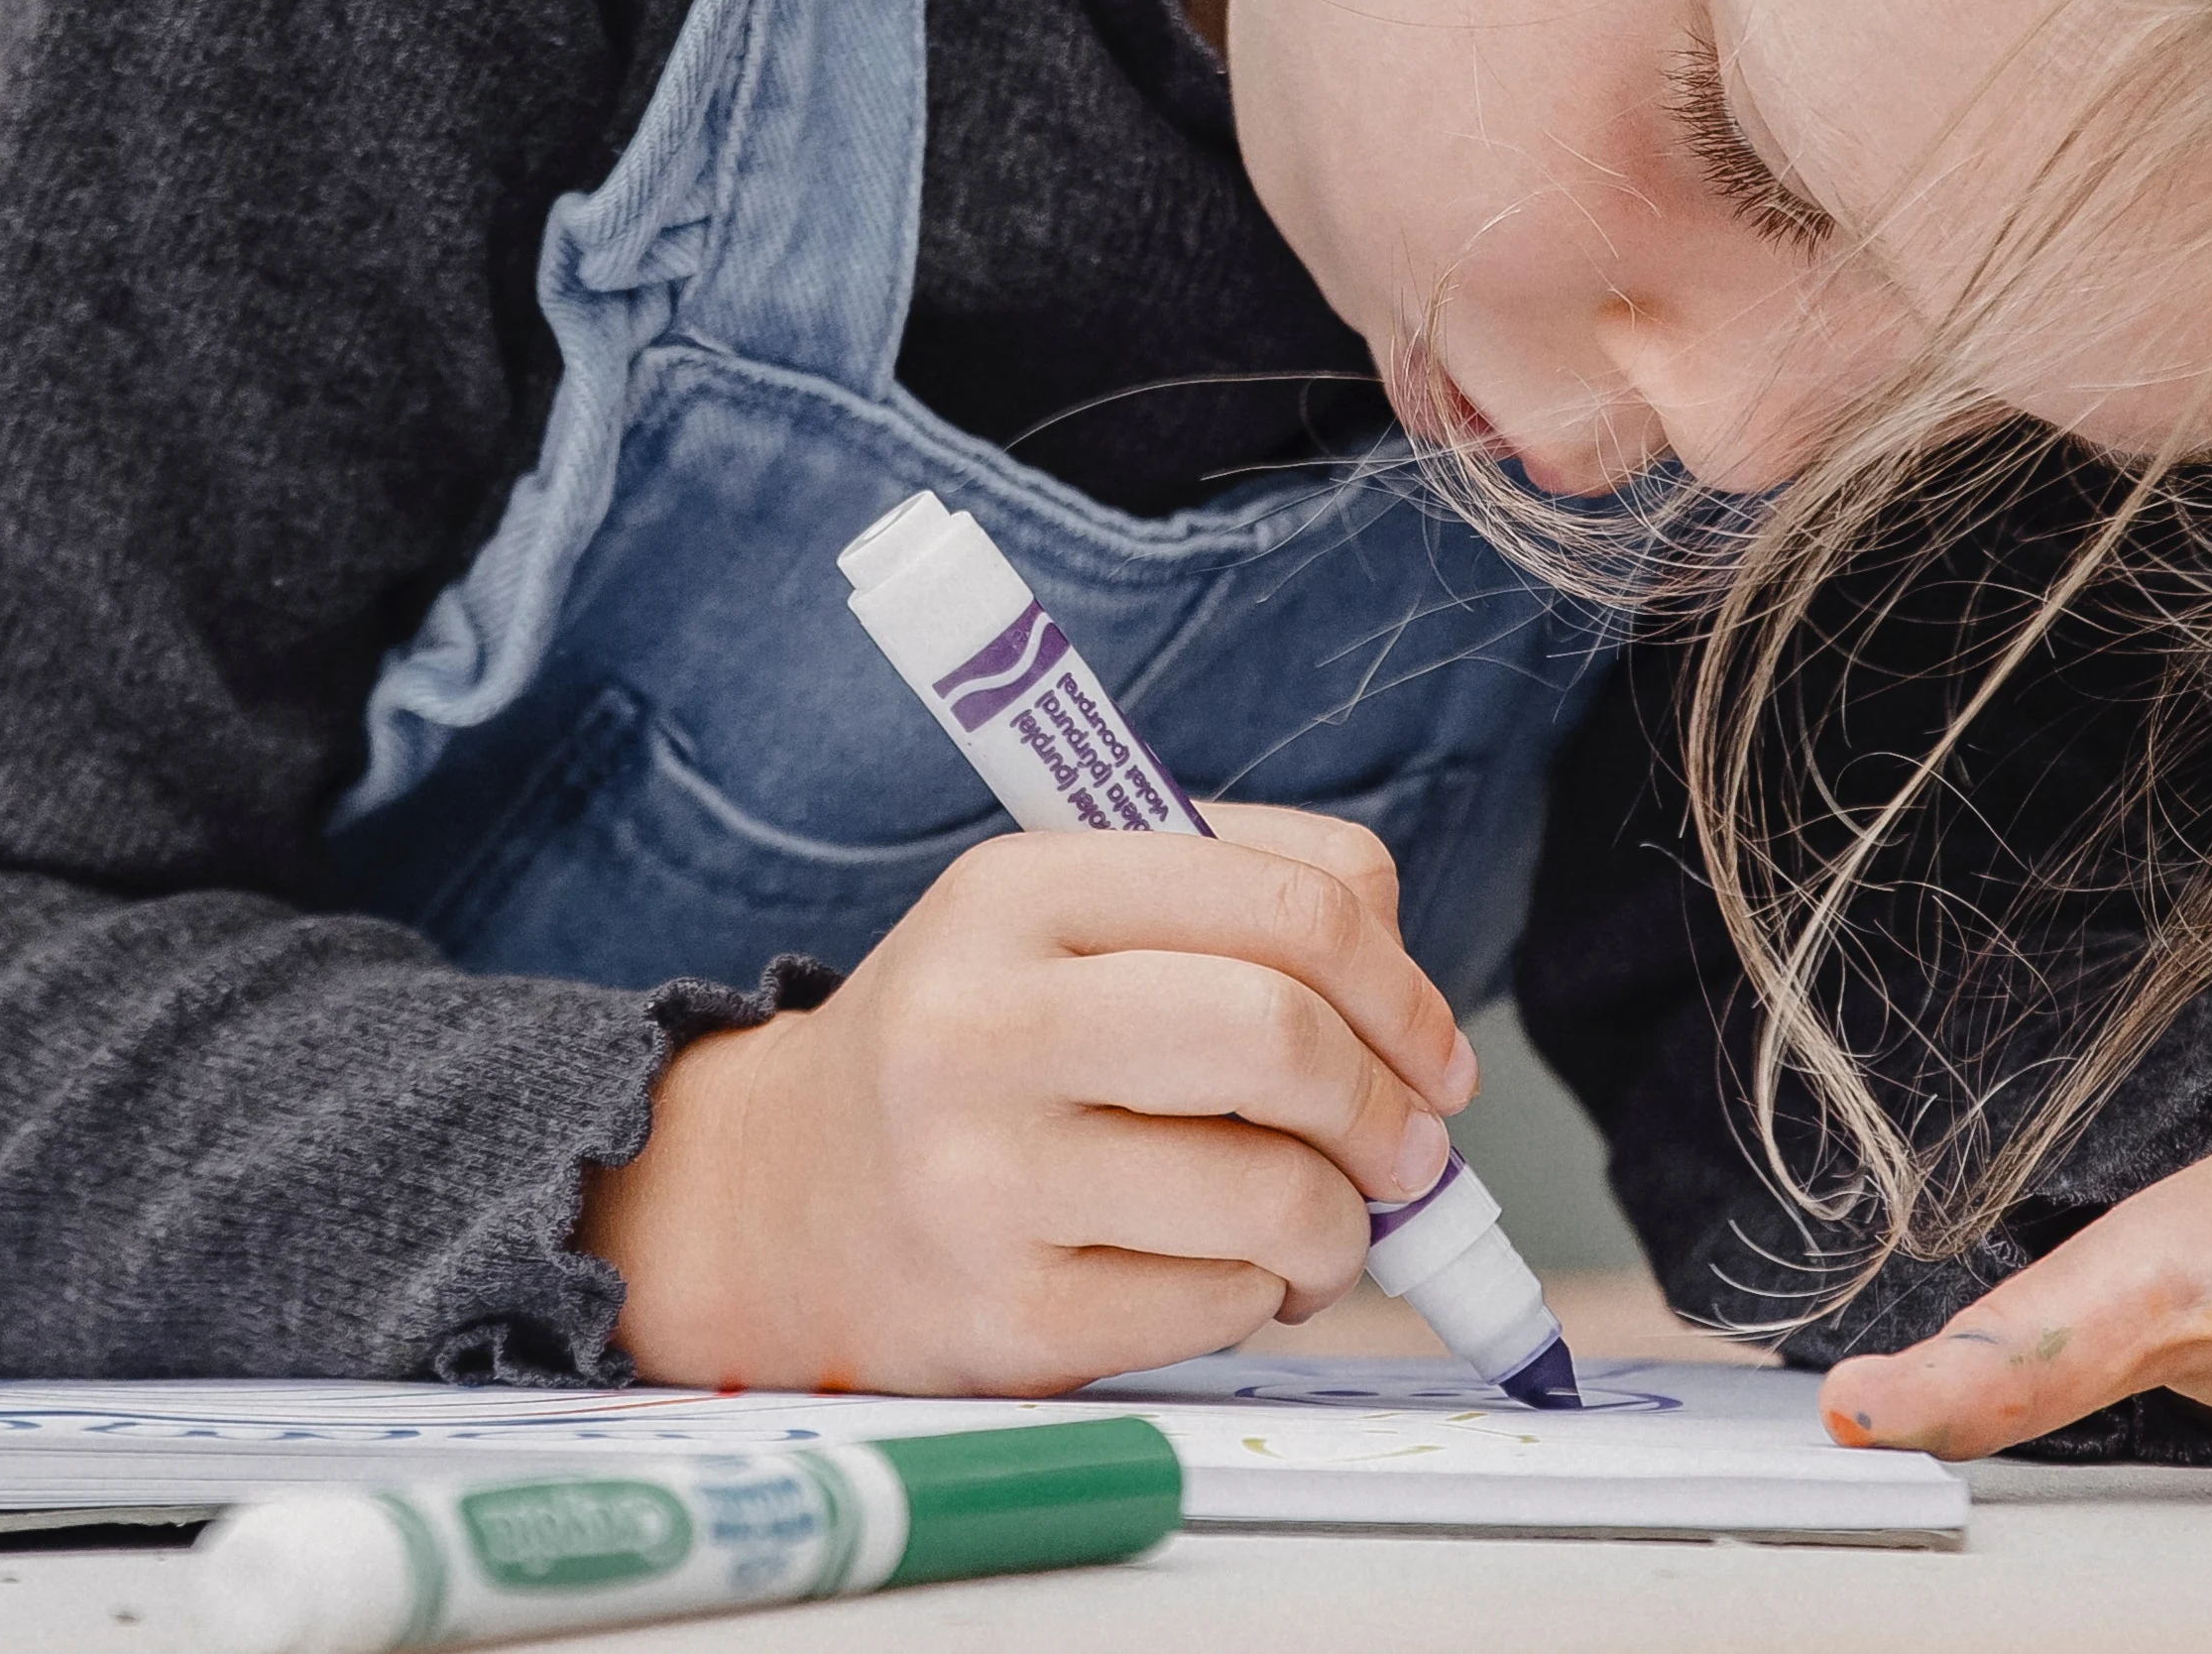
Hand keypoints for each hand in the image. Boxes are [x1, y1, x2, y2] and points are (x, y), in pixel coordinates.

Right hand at [581, 803, 1479, 1394]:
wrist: (778, 1208)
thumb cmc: (976, 1053)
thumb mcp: (1059, 926)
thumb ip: (1233, 909)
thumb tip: (1414, 1015)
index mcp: (1017, 892)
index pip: (1287, 902)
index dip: (1401, 987)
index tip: (1433, 1054)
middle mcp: (985, 1024)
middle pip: (1284, 1036)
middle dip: (1388, 1109)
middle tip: (1406, 1151)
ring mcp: (985, 1179)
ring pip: (1276, 1194)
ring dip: (1339, 1225)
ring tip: (1311, 1225)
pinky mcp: (1006, 1318)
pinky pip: (1221, 1305)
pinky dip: (1258, 1296)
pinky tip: (1214, 1275)